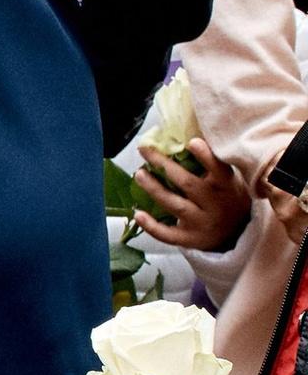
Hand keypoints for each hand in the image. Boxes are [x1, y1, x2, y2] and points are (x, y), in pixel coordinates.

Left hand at [133, 134, 247, 253]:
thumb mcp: (229, 179)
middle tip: (144, 149)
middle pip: (187, 184)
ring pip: (175, 205)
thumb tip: (182, 135)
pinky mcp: (189, 239)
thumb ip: (211, 164)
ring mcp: (202, 223)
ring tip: (139, 174)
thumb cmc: (227, 196)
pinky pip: (168, 234)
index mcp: (227, 186)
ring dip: (154, 189)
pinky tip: (138, 214)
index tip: (192, 142)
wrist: (238, 234)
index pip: (219, 170)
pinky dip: (152, 226)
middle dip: (164, 165)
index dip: (206, 157)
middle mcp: (215, 205)